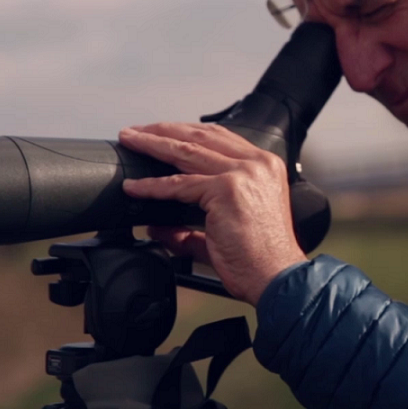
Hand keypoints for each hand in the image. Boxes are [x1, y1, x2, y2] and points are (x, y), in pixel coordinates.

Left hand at [117, 122, 307, 303]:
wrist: (277, 278)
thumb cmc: (261, 259)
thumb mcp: (226, 232)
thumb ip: (192, 229)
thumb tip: (158, 227)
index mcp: (265, 167)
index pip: (220, 137)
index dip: (186, 132)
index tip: (162, 133)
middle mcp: (257, 163)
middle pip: (201, 135)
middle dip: (164, 130)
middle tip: (136, 132)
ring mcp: (243, 173)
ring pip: (187, 150)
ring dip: (153, 144)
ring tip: (130, 141)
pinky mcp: (227, 189)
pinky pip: (179, 184)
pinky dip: (153, 186)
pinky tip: (135, 187)